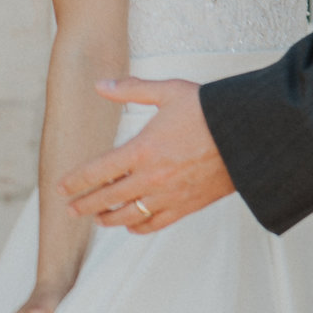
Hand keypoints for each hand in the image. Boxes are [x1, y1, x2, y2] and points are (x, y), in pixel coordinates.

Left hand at [60, 78, 232, 233]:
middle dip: (84, 204)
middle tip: (71, 208)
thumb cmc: (211, 110)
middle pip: (107, 198)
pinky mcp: (188, 205)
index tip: (61, 187)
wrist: (250, 134)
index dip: (75, 181)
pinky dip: (139, 227)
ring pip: (128, 215)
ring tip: (98, 218)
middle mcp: (151, 178)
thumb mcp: (170, 91)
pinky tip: (131, 224)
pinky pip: (156, 224)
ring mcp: (169, 195)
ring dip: (108, 218)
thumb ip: (132, 89)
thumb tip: (101, 85)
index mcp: (142, 150)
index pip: (97, 172)